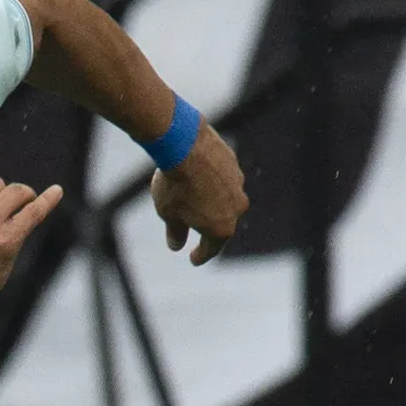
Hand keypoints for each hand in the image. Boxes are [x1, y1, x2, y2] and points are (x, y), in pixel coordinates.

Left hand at [152, 124, 246, 264]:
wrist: (183, 145)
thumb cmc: (174, 186)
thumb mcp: (168, 214)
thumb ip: (175, 232)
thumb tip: (176, 245)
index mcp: (222, 229)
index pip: (211, 248)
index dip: (200, 256)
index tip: (193, 259)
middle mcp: (236, 209)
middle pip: (222, 222)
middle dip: (208, 227)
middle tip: (193, 228)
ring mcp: (238, 184)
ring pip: (224, 198)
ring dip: (211, 200)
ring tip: (192, 196)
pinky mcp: (234, 163)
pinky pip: (222, 177)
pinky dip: (212, 181)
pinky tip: (197, 176)